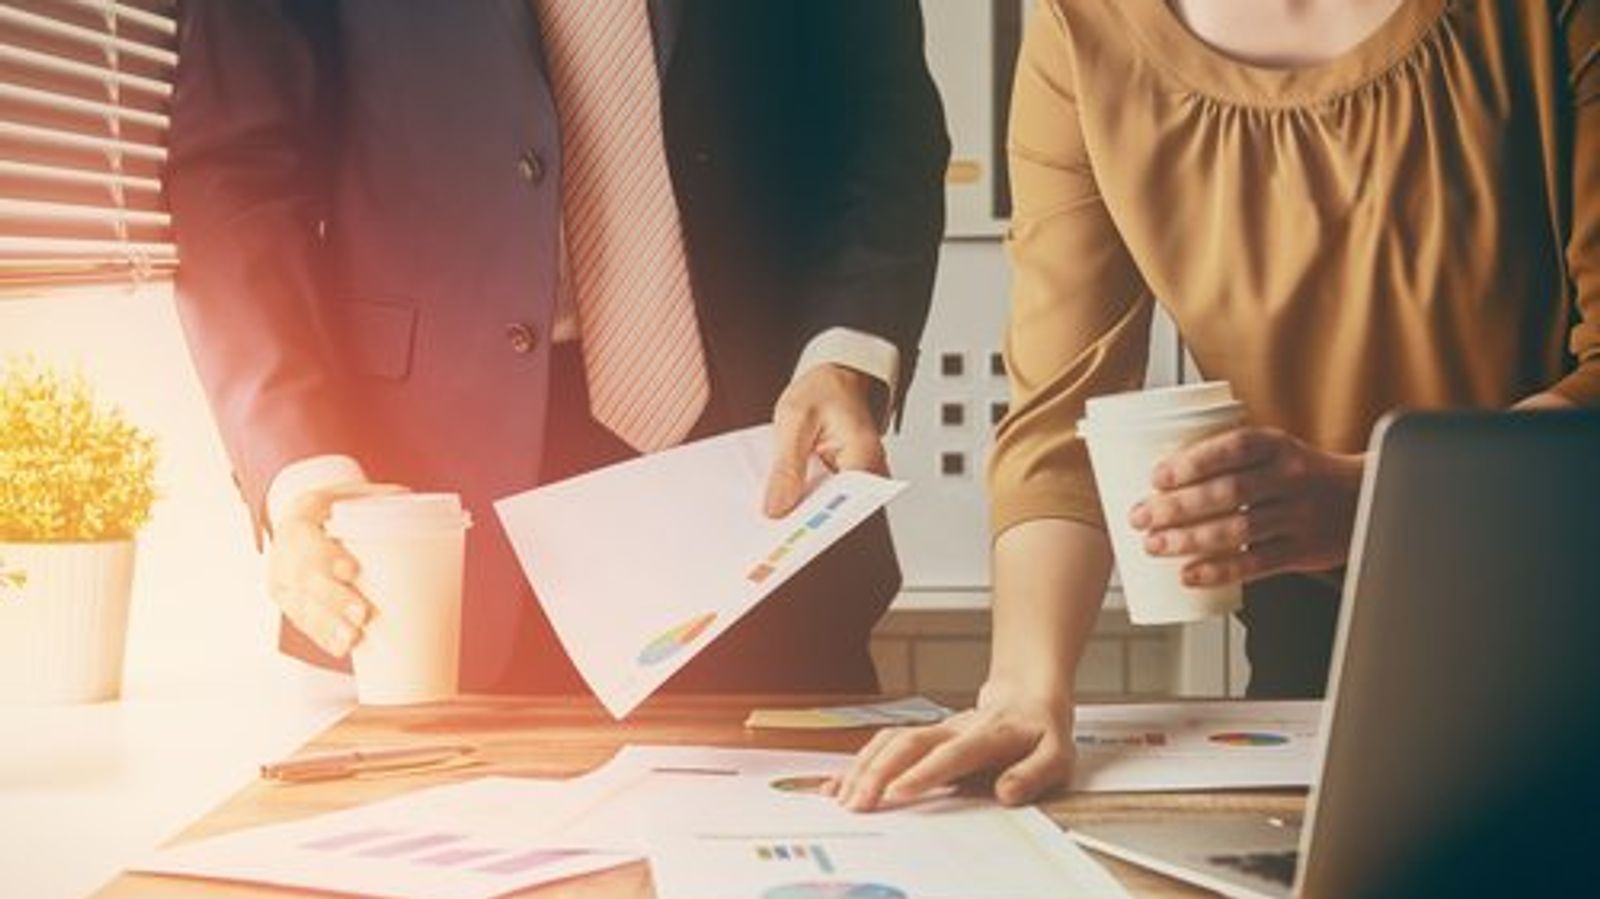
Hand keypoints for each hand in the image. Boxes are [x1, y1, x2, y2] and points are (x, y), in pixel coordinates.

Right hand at [266, 481, 408, 657]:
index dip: (324, 557)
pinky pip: (303, 624)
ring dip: (328, 626)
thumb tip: (417, 502)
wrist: (301, 521)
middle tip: (362, 613)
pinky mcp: (290, 604)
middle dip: (332, 599)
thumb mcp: (350, 494)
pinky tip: (342, 648)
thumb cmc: (334, 508)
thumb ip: (381, 497)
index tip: (352, 571)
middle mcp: (284, 552)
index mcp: (299, 518)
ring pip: (300, 607)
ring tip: (353, 638)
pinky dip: (323, 637)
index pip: (303, 538)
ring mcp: (283, 581)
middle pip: (303, 580)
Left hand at [764, 364, 887, 516]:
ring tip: (765, 518)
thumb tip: (776, 509)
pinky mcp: (840, 481)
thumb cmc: (824, 390)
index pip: (839, 508)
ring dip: (795, 511)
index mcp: (865, 460)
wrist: (837, 377)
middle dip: (796, 522)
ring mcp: (855, 481)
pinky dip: (797, 498)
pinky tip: (774, 499)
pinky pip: (818, 496)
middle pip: (830, 513)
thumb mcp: (796, 419)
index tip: (779, 535)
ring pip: (822, 508)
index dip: (807, 524)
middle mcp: (867, 476)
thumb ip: (787, 466)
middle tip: (762, 531)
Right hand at [832, 683, 1075, 810]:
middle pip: (907, 744)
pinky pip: (884, 744)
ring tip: (843, 797)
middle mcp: (953, 729)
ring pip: (889, 741)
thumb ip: (1034, 774)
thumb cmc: (1041, 732)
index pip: (950, 754)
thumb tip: (1006, 792)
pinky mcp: (923, 736)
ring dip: (863, 767)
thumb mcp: (1058, 755)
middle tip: (857, 803)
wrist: (1028, 698)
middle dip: (878, 773)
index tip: (897, 794)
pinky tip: (839, 783)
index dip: (922, 773)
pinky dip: (859, 763)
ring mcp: (934, 730)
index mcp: (987, 735)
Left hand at [1130, 427, 1363, 587]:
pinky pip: (1257, 564)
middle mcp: (1290, 478)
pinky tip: (1190, 575)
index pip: (1233, 449)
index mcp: (1277, 446)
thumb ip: (1227, 457)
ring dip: (1190, 540)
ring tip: (1154, 546)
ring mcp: (1298, 515)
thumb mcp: (1273, 450)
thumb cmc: (1299, 472)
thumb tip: (1153, 470)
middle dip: (1178, 507)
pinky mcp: (1302, 550)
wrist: (1362, 498)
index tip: (1156, 477)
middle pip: (1228, 492)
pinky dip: (1220, 571)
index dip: (1193, 462)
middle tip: (1140, 517)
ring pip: (1239, 530)